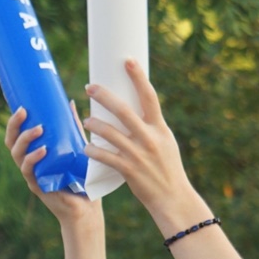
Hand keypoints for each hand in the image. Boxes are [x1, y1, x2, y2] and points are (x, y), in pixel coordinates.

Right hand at [5, 106, 99, 227]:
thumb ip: (72, 128)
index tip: (22, 106)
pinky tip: (42, 150)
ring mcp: (31, 175)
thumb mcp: (76, 147)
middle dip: (14, 126)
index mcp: (33, 153)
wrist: (86, 207)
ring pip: (17, 155)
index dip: (14, 122)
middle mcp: (28, 164)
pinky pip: (29, 171)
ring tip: (38, 129)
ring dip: (25, 140)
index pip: (16, 135)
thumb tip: (69, 103)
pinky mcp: (37, 186)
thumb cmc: (81, 179)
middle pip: (11, 143)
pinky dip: (33, 159)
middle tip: (23, 112)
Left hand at [78, 60, 209, 234]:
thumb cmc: (166, 169)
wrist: (172, 198)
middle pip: (124, 110)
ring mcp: (139, 154)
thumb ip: (150, 128)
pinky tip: (86, 148)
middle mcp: (150, 138)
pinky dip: (94, 151)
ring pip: (110, 133)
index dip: (138, 77)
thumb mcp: (164, 143)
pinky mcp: (129, 170)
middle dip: (104, 96)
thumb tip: (132, 110)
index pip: (149, 97)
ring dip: (94, 124)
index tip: (127, 60)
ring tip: (86, 121)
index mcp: (160, 128)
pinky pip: (105, 157)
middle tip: (89, 86)